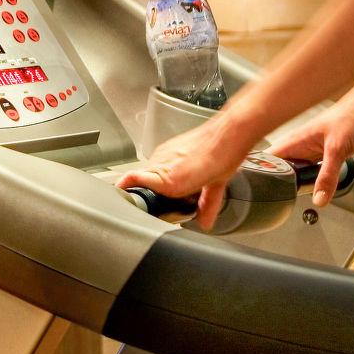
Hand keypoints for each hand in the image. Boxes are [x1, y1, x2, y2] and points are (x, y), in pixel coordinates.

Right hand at [114, 112, 254, 231]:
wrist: (228, 133)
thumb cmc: (223, 157)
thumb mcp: (216, 187)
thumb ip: (207, 207)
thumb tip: (204, 221)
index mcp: (169, 181)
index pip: (131, 180)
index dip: (126, 189)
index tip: (125, 196)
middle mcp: (161, 164)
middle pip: (141, 180)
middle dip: (147, 191)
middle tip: (159, 200)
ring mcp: (162, 153)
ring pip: (150, 170)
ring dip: (157, 178)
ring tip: (173, 184)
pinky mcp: (167, 145)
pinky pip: (157, 160)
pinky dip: (163, 167)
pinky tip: (178, 168)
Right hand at [269, 85, 353, 207]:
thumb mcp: (338, 149)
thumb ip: (327, 176)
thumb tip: (318, 199)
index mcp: (295, 140)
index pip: (266, 160)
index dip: (259, 174)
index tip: (260, 190)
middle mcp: (300, 146)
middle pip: (279, 170)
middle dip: (278, 184)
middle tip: (280, 198)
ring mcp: (312, 151)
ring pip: (296, 172)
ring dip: (296, 184)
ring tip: (296, 195)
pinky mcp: (325, 155)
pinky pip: (311, 172)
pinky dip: (313, 181)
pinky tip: (317, 188)